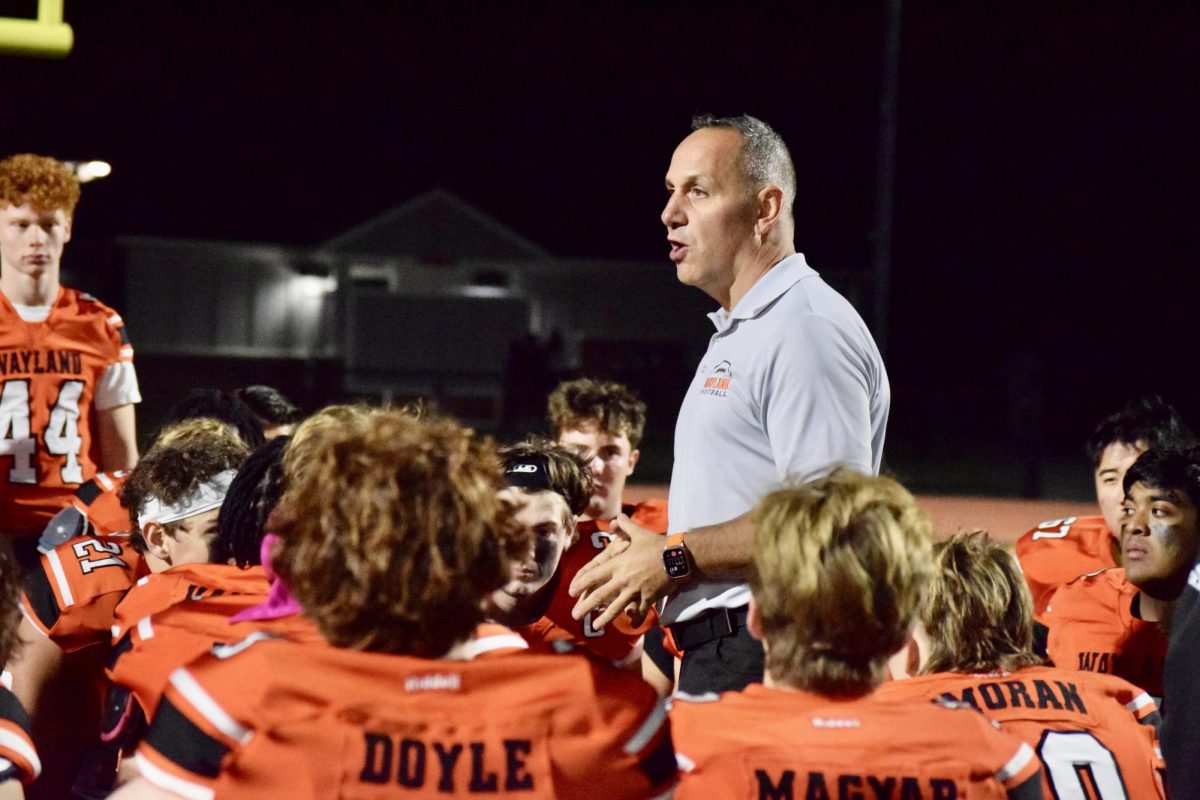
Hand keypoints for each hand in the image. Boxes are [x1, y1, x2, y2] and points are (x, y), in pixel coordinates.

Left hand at [569, 514, 671, 629]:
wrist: (678, 556)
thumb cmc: (657, 544)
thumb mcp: (639, 532)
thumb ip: (625, 526)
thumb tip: (617, 518)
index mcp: (618, 564)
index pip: (593, 575)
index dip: (580, 584)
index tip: (572, 592)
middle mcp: (623, 579)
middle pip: (600, 595)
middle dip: (585, 607)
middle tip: (575, 615)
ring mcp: (635, 590)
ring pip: (616, 608)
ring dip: (605, 618)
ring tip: (596, 626)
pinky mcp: (648, 598)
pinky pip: (640, 612)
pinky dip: (636, 619)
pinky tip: (632, 625)